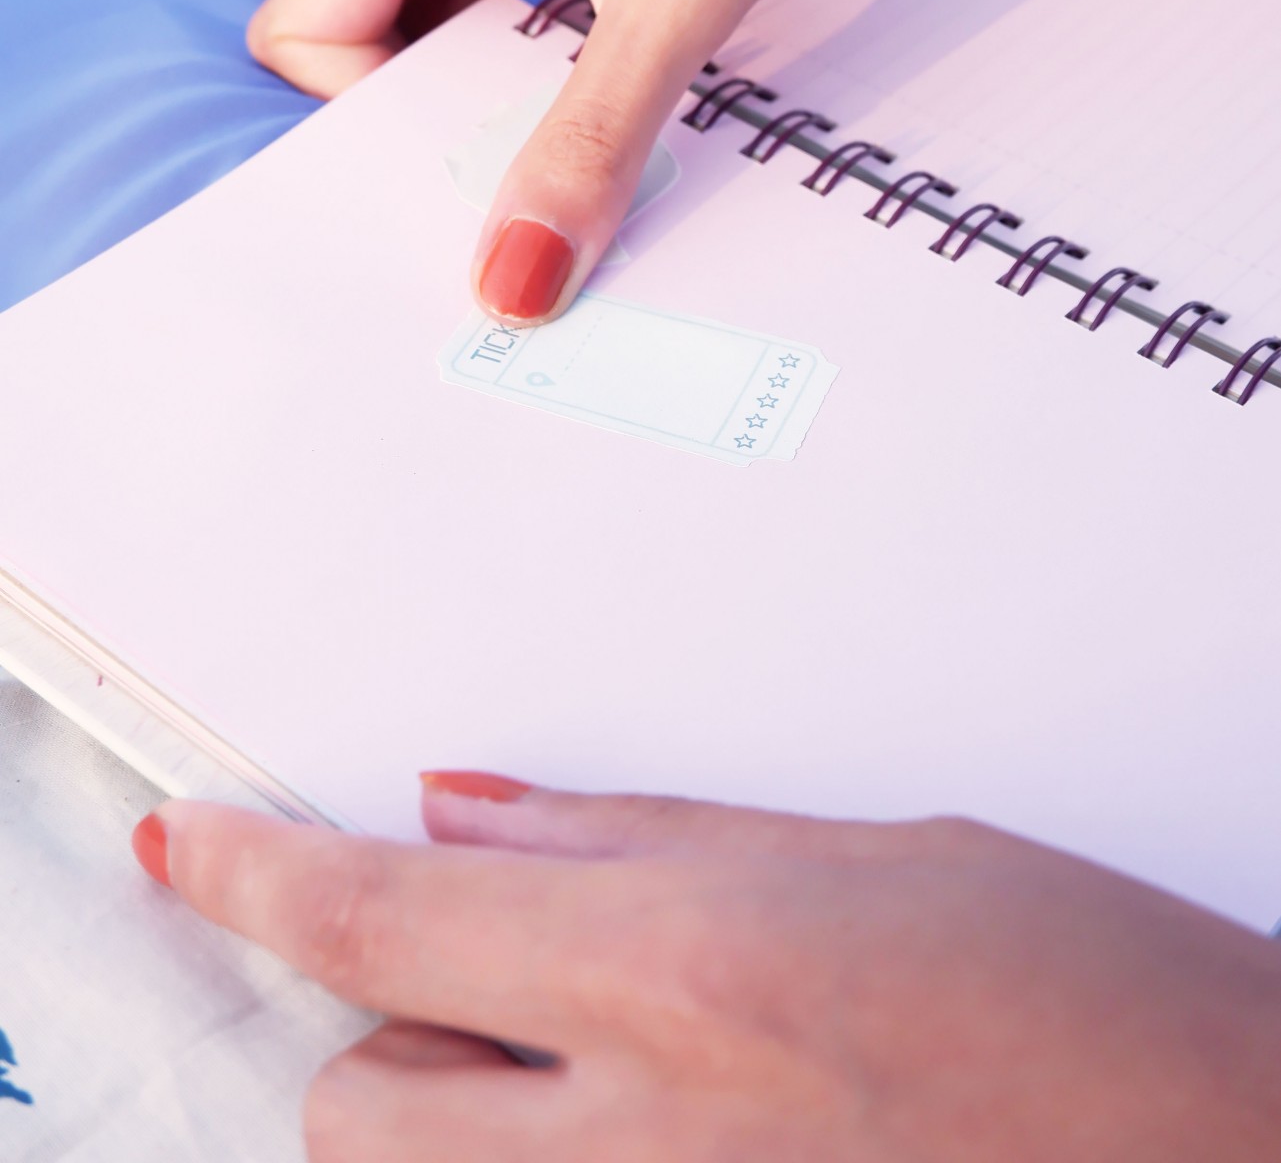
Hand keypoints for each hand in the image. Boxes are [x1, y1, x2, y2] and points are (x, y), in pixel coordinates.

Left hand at [134, 778, 1280, 1161]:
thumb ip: (642, 838)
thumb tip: (472, 815)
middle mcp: (652, 1131)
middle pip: (358, 1108)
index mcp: (687, 966)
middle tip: (471, 981)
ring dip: (448, 1127)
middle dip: (377, 1035)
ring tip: (577, 1071)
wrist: (1247, 1149)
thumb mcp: (870, 856)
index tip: (184, 850)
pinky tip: (661, 1122)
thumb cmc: (1091, 989)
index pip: (379, 926)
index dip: (248, 878)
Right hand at [246, 0, 1280, 324]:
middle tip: (502, 187)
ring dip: (494, 99)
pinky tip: (629, 106)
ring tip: (571, 165)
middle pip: (371, 20)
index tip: (453, 162)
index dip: (351, 108)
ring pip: (462, 15)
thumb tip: (512, 282)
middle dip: (412, 118)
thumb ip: (591, 140)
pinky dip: (560, 67)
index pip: (305, 16)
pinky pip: (540, 2)